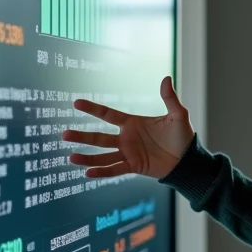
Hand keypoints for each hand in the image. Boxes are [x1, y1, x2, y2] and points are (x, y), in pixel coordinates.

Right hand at [63, 76, 194, 179]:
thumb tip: (166, 78)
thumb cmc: (183, 137)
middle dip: (82, 136)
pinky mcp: (134, 167)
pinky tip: (87, 173)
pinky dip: (102, 172)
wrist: (188, 159)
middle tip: (64, 134)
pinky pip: (114, 169)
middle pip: (99, 137)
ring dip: (87, 157)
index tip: (76, 103)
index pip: (108, 114)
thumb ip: (170, 98)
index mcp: (133, 123)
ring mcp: (128, 153)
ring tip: (70, 157)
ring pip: (103, 155)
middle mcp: (126, 138)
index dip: (92, 109)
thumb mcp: (177, 115)